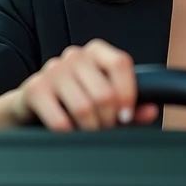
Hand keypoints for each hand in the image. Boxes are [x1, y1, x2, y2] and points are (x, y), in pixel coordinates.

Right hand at [10, 40, 158, 131]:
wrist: (34, 103)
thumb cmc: (76, 99)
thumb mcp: (105, 100)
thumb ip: (131, 106)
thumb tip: (151, 110)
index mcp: (97, 52)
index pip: (120, 63)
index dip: (128, 94)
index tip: (126, 116)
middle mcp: (75, 55)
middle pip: (104, 92)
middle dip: (109, 119)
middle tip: (106, 129)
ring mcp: (53, 69)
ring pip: (84, 108)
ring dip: (90, 129)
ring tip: (89, 131)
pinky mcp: (35, 89)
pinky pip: (60, 120)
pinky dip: (70, 133)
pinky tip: (70, 132)